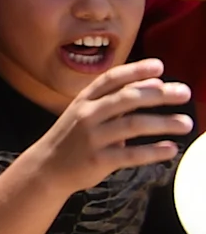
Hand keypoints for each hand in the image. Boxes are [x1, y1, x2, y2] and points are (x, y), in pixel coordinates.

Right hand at [33, 55, 189, 188]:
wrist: (47, 167)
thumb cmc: (73, 137)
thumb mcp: (86, 112)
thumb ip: (116, 100)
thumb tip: (153, 85)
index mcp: (85, 99)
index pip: (112, 79)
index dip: (136, 70)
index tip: (159, 66)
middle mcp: (87, 114)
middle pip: (126, 98)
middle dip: (158, 94)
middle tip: (183, 93)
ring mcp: (92, 137)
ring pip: (133, 125)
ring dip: (163, 122)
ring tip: (186, 123)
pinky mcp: (98, 160)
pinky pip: (131, 155)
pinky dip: (154, 151)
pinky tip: (171, 149)